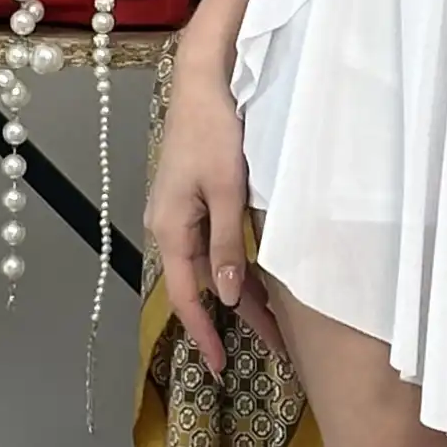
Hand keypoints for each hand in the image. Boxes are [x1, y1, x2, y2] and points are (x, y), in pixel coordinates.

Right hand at [146, 47, 286, 377]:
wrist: (203, 80)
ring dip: (242, 295)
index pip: (186, 297)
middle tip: (274, 350)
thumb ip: (228, 244)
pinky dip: (238, 267)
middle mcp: (169, 227)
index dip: (204, 334)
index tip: (221, 366)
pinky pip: (214, 246)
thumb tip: (230, 296)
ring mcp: (181, 215)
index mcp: (170, 229)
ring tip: (277, 326)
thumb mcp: (227, 190)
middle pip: (202, 287)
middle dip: (236, 321)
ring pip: (211, 267)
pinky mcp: (194, 201)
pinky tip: (262, 282)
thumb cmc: (214, 129)